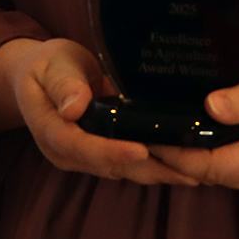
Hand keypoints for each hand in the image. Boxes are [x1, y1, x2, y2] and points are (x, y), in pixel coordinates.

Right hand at [0, 37, 197, 185]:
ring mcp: (88, 154)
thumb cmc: (47, 66)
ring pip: (125, 168)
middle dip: (149, 169)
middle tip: (188, 170)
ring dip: (159, 171)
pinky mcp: (103, 149)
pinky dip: (156, 162)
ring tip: (195, 172)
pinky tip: (184, 161)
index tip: (142, 151)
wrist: (42, 74)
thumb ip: (64, 86)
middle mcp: (71, 152)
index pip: (84, 147)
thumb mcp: (52, 67)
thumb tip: (74, 107)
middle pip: (111, 165)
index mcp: (54, 133)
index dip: (113, 152)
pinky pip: (130, 161)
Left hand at [150, 60, 238, 197]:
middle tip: (147, 132)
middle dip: (178, 158)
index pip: (211, 165)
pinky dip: (217, 157)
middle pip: (212, 175)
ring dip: (196, 159)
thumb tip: (208, 106)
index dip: (177, 153)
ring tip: (167, 131)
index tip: (149, 134)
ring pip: (225, 176)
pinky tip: (203, 135)